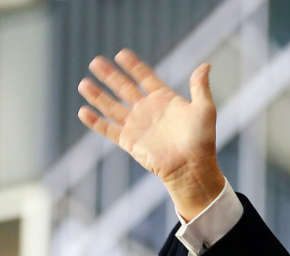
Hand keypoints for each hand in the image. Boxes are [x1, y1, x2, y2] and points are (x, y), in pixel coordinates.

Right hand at [77, 49, 224, 220]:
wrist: (192, 167)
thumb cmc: (202, 140)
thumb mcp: (204, 110)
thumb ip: (200, 87)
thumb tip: (206, 65)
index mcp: (165, 100)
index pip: (145, 78)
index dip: (134, 66)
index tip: (121, 54)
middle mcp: (148, 110)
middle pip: (124, 88)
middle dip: (110, 75)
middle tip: (95, 62)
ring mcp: (137, 125)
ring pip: (112, 106)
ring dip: (98, 95)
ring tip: (83, 83)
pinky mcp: (129, 141)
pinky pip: (108, 129)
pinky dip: (96, 121)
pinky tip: (83, 111)